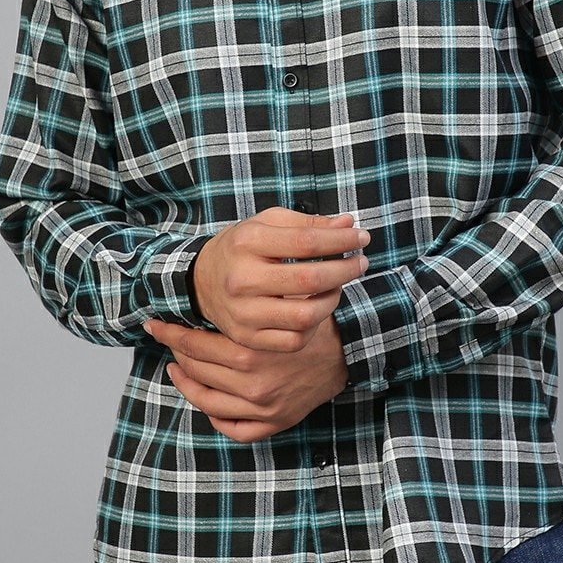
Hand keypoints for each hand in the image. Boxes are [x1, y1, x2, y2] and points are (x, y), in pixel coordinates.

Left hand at [143, 313, 349, 441]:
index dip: (171, 334)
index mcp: (250, 354)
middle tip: (167, 338)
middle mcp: (251, 385)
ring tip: (177, 368)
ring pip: (207, 401)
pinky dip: (215, 417)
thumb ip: (246, 304)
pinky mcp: (273, 423)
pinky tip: (206, 398)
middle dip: (176, 352)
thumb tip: (206, 290)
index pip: (195, 345)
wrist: (348, 351)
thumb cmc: (310, 323)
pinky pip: (233, 429)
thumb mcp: (279, 306)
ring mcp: (261, 408)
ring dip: (186, 384)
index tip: (156, 324)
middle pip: (198, 371)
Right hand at [190, 207, 369, 351]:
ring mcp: (243, 313)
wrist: (201, 280)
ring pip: (305, 316)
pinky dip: (314, 326)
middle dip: (345, 270)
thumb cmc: (243, 247)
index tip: (361, 237)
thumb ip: (308, 223)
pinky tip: (317, 309)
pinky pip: (293, 340)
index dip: (341, 241)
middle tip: (360, 263)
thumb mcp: (268, 223)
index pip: (307, 242)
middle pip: (309, 279)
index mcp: (247, 243)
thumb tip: (348, 223)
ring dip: (333, 300)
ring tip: (338, 285)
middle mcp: (242, 279)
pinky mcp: (246, 338)